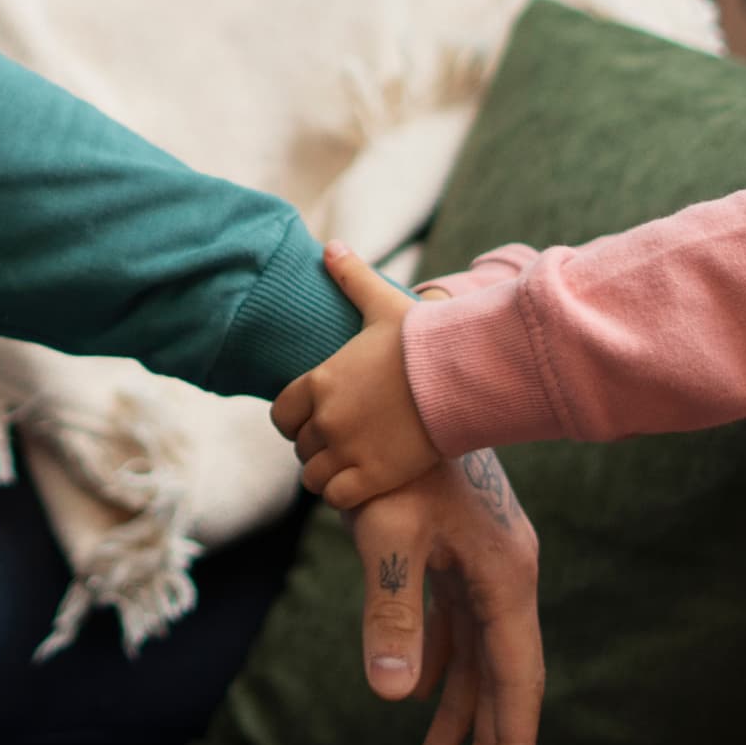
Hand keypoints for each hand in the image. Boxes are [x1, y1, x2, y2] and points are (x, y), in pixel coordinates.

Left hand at [268, 241, 444, 509]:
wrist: (463, 376)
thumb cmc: (424, 338)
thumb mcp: (382, 304)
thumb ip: (351, 278)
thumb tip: (331, 246)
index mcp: (320, 382)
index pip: (281, 415)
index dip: (296, 420)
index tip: (317, 419)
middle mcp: (326, 419)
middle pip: (301, 447)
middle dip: (319, 446)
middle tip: (345, 441)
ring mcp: (348, 450)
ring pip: (314, 477)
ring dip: (329, 473)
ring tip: (353, 465)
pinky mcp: (374, 476)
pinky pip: (337, 498)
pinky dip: (345, 494)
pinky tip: (365, 482)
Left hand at [348, 449, 543, 744]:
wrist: (407, 391)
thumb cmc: (400, 462)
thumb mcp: (388, 538)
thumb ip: (392, 614)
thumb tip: (394, 696)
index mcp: (504, 580)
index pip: (514, 680)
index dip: (511, 741)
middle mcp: (504, 577)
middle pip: (502, 676)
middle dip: (488, 740)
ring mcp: (482, 565)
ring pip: (478, 655)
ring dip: (460, 708)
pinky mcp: (457, 553)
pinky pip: (455, 626)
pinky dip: (440, 662)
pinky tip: (421, 691)